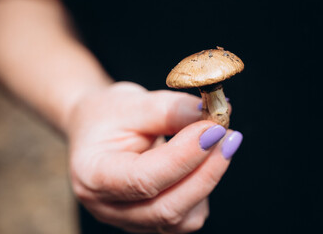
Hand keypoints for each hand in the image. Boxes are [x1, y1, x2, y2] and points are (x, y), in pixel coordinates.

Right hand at [67, 82, 241, 232]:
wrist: (96, 129)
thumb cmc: (108, 115)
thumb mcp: (132, 102)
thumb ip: (172, 110)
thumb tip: (216, 114)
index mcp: (94, 175)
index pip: (143, 178)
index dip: (185, 156)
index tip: (214, 128)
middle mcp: (109, 207)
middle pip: (168, 209)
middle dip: (206, 172)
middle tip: (229, 137)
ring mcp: (131, 219)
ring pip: (183, 218)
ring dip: (208, 179)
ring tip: (217, 143)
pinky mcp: (152, 220)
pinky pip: (188, 218)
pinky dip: (202, 189)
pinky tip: (202, 161)